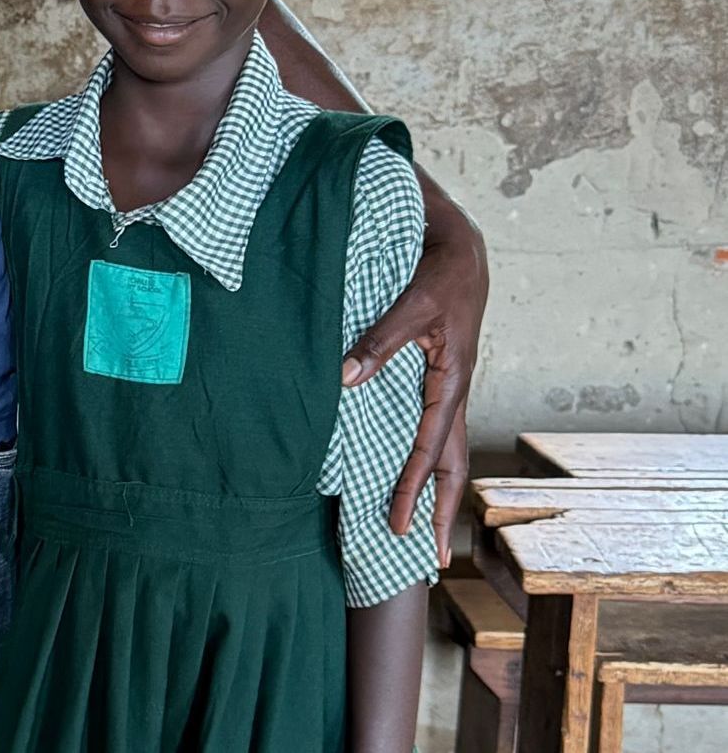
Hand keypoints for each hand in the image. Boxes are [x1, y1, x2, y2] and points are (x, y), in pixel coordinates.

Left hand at [340, 174, 486, 563]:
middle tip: (433, 559)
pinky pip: (435, 424)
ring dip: (436, 488)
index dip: (411, 488)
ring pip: (447, 449)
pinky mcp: (441, 374)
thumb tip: (346, 380)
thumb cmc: (438, 274)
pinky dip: (427, 453)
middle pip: (452, 464)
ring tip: (425, 526)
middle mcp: (455, 392)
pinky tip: (410, 464)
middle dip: (441, 511)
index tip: (396, 524)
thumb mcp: (410, 305)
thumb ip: (379, 342)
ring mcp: (450, 386)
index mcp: (453, 382)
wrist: (462, 248)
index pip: (431, 449)